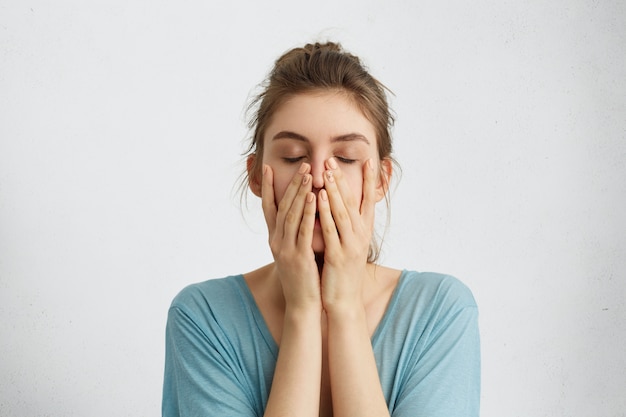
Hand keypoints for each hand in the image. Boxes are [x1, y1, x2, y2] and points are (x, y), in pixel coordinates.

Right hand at [262, 163, 321, 309]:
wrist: (302, 305)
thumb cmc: (302, 277)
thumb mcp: (294, 251)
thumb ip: (294, 233)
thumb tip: (300, 213)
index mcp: (274, 239)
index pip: (269, 208)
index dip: (268, 187)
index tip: (267, 167)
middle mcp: (276, 242)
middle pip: (282, 207)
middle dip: (292, 184)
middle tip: (302, 165)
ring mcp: (285, 250)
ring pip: (291, 215)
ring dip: (300, 193)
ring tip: (309, 175)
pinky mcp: (298, 258)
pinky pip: (303, 231)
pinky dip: (308, 213)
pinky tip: (314, 198)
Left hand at [317, 157, 376, 312]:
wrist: (344, 301)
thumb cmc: (342, 271)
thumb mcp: (348, 244)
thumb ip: (346, 225)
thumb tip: (342, 205)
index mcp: (364, 232)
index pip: (368, 201)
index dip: (370, 181)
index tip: (369, 161)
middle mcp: (360, 236)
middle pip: (353, 202)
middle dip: (342, 179)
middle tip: (333, 160)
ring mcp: (351, 245)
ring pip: (343, 212)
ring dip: (335, 190)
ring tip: (326, 171)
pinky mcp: (339, 256)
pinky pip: (331, 229)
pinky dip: (326, 211)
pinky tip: (320, 196)